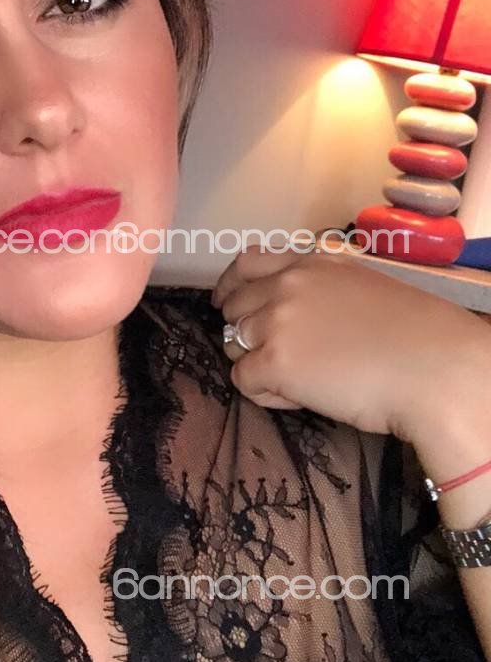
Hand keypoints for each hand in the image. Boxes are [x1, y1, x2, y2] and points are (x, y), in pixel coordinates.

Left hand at [210, 242, 488, 446]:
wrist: (436, 370)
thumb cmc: (417, 336)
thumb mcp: (364, 286)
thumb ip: (324, 287)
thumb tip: (299, 309)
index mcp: (312, 263)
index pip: (247, 263)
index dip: (230, 287)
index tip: (226, 304)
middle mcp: (287, 285)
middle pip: (233, 308)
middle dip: (243, 332)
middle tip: (272, 357)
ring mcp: (276, 322)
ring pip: (233, 345)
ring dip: (257, 365)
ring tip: (299, 382)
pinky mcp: (274, 363)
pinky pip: (243, 381)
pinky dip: (265, 394)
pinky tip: (299, 398)